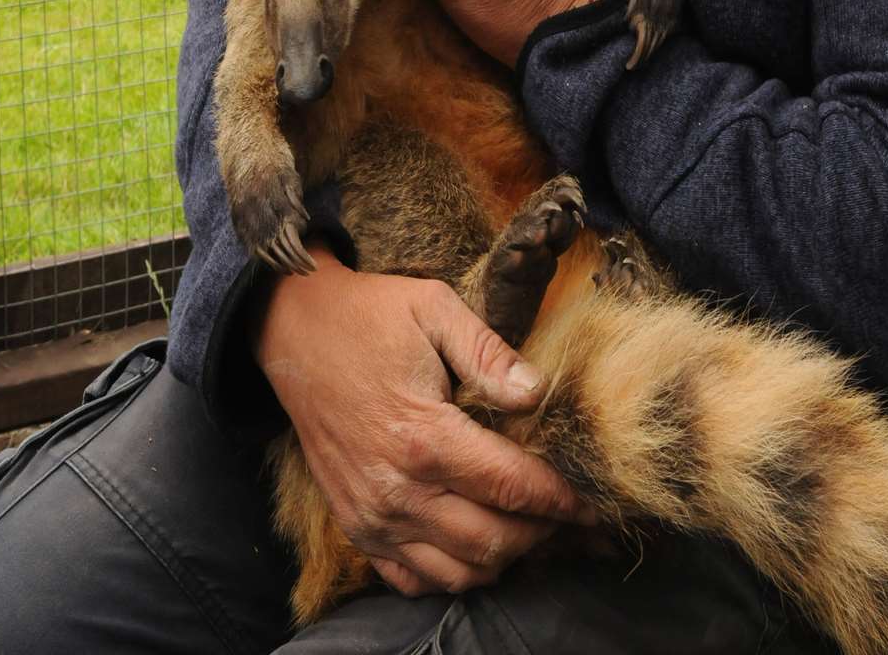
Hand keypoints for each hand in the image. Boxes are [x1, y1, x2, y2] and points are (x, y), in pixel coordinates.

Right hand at [252, 253, 591, 597]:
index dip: (560, 500)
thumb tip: (538, 392)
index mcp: (423, 435)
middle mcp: (397, 489)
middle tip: (573, 519)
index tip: (594, 503)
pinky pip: (413, 580)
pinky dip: (453, 574)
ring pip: (458, 572)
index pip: (511, 486)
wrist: (294, 333)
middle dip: (543, 535)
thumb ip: (488, 352)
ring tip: (532, 531)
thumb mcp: (433, 307)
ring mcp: (372, 516)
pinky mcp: (355, 527)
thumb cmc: (369, 316)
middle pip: (492, 541)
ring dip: (504, 560)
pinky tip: (477, 545)